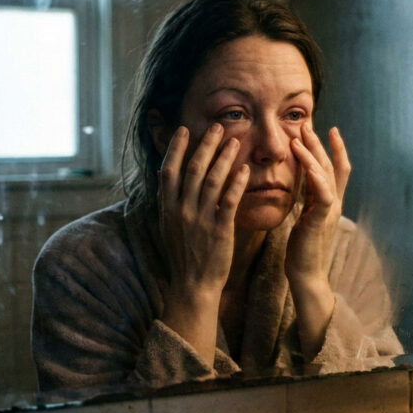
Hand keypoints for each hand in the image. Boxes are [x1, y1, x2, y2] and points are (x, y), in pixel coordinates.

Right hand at [157, 123, 248, 363]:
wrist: (193, 286)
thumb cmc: (184, 256)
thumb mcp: (170, 227)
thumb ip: (172, 203)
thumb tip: (170, 179)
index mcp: (167, 209)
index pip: (168, 170)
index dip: (176, 148)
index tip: (185, 129)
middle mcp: (181, 211)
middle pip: (192, 169)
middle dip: (205, 144)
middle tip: (217, 126)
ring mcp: (199, 220)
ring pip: (212, 180)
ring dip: (224, 157)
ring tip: (235, 140)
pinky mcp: (219, 230)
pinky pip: (228, 201)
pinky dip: (236, 183)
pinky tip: (245, 169)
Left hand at [285, 123, 350, 353]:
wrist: (305, 274)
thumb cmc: (301, 249)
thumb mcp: (304, 217)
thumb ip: (307, 199)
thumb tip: (302, 182)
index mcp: (328, 202)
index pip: (335, 169)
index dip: (334, 149)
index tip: (329, 129)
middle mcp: (333, 203)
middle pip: (331, 166)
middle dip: (321, 144)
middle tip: (310, 124)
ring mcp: (330, 211)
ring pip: (326, 175)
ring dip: (313, 154)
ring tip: (300, 137)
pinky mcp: (321, 220)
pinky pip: (322, 193)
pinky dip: (315, 175)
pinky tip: (304, 161)